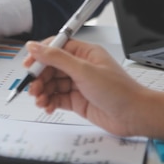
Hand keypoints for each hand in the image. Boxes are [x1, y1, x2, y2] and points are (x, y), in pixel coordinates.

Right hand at [25, 39, 163, 146]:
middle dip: (39, 77)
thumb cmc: (119, 91)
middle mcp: (81, 67)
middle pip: (51, 67)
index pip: (56, 48)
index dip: (40, 55)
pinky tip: (47, 106)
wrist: (135, 116)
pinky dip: (49, 102)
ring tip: (40, 99)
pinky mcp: (78, 101)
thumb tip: (35, 47)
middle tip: (32, 87)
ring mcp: (79, 84)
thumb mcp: (84, 71)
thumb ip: (56, 58)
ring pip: (52, 84)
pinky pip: (57, 98)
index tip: (28, 64)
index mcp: (85, 53)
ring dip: (43, 91)